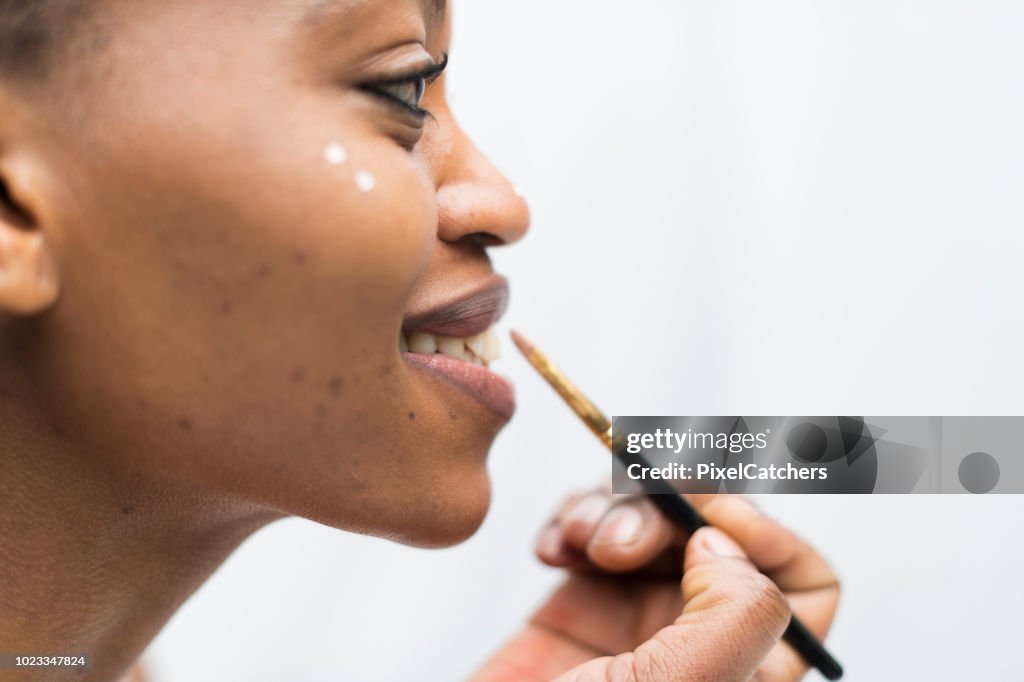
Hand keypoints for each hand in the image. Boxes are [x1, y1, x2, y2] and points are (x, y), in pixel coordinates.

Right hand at [473, 489, 838, 681]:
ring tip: (577, 544)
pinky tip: (551, 549)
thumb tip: (724, 545)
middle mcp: (703, 640)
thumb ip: (733, 616)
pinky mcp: (583, 599)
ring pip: (657, 518)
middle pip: (722, 533)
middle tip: (621, 543)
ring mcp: (642, 616)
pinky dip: (572, 519)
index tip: (711, 519)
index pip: (809, 587)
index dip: (771, 537)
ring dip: (614, 510)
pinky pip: (595, 525)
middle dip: (670, 515)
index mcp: (750, 673)